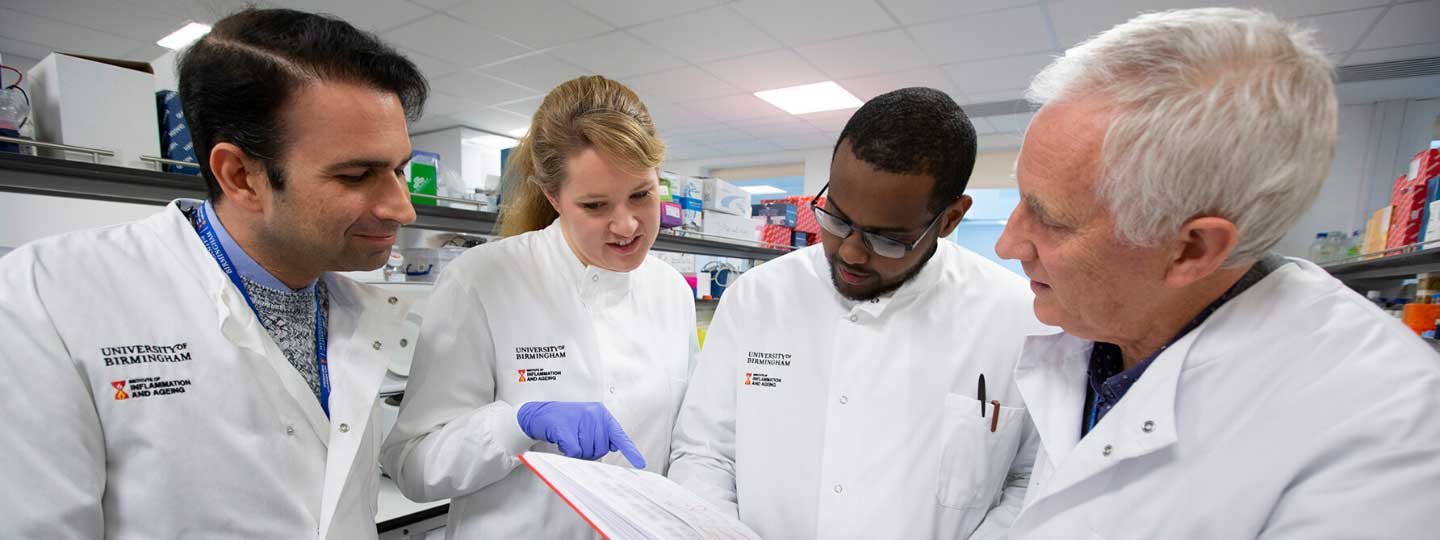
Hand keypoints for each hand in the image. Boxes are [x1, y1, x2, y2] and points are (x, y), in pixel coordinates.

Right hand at [516, 401, 646, 468]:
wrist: (539, 413)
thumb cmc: (564, 419)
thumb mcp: (586, 421)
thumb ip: (600, 432)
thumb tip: (612, 447)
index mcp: (601, 413)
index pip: (618, 435)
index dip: (630, 451)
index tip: (640, 463)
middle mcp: (593, 414)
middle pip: (601, 448)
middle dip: (590, 451)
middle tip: (578, 443)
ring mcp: (579, 420)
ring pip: (588, 451)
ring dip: (579, 453)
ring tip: (570, 440)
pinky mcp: (565, 428)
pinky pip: (575, 452)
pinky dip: (569, 453)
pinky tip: (563, 443)